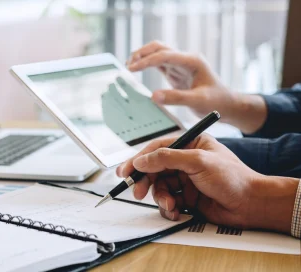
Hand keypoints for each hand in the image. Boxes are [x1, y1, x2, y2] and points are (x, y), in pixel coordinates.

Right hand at [116, 134, 297, 233]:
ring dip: (160, 197)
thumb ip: (166, 158)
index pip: (156, 149)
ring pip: (159, 187)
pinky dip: (168, 207)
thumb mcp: (197, 161)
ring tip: (170, 204)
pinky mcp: (186, 197)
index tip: (125, 171)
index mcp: (189, 144)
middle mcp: (185, 161)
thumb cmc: (232, 177)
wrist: (251, 205)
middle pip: (154, 169)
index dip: (138, 159)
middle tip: (138, 192)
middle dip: (145, 182)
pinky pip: (167, 201)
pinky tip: (177, 211)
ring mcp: (185, 180)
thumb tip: (141, 160)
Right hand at [127, 41, 267, 133]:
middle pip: (159, 47)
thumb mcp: (198, 101)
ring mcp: (180, 65)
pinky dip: (146, 65)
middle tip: (128, 66)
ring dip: (142, 57)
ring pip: (157, 53)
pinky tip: (136, 70)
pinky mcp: (175, 72)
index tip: (132, 69)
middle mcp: (185, 59)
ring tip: (129, 67)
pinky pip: (158, 64)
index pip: (165, 55)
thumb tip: (153, 96)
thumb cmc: (216, 102)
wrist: (225, 104)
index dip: (147, 61)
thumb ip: (176, 98)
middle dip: (142, 54)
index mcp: (192, 61)